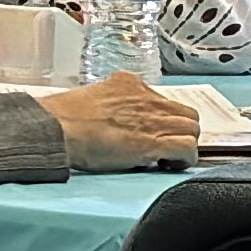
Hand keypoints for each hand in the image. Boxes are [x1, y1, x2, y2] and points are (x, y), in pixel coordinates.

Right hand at [46, 73, 215, 157]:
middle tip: (167, 147)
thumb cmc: (63, 118)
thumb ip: (110, 105)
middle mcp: (146, 97)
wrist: (58, 128)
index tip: (154, 132)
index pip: (163, 99)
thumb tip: (114, 123)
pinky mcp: (153, 142)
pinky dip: (185, 159)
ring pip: (192, 129)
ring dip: (185, 145)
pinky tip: (170, 166)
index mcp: (130, 84)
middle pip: (185, 113)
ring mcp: (152, 118)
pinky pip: (187, 148)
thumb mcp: (92, 98)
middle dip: (180, 131)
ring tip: (168, 159)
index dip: (163, 120)